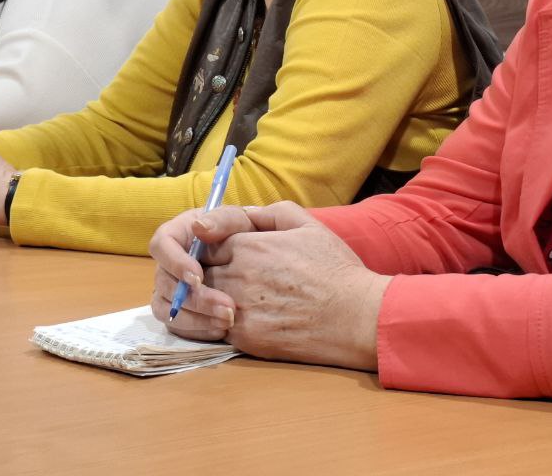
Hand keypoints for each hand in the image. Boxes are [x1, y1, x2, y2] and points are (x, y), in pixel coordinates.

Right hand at [149, 205, 259, 336]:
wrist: (253, 255)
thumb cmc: (242, 231)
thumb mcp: (238, 219)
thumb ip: (222, 219)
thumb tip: (199, 227)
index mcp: (176, 235)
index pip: (161, 245)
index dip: (175, 263)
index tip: (199, 277)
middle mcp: (168, 265)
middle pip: (165, 284)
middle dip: (195, 299)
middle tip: (227, 307)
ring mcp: (170, 291)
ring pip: (167, 310)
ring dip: (195, 319)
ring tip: (227, 322)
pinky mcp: (180, 312)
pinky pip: (178, 327)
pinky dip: (198, 331)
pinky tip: (222, 330)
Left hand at [151, 201, 389, 370]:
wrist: (355, 316)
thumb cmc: (334, 268)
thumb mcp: (305, 223)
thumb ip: (265, 214)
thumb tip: (234, 216)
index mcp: (248, 244)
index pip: (203, 242)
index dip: (205, 247)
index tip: (213, 253)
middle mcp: (237, 275)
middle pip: (195, 271)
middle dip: (197, 273)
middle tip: (208, 277)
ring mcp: (238, 307)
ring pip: (197, 301)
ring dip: (199, 300)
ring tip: (213, 299)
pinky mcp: (244, 337)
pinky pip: (210, 329)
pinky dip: (209, 324)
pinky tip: (225, 320)